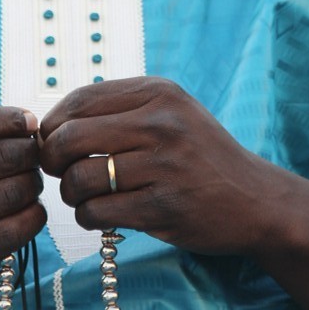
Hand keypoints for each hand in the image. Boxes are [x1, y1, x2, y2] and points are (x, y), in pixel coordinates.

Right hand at [0, 99, 45, 308]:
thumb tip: (11, 112)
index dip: (15, 118)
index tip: (29, 123)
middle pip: (4, 156)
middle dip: (29, 151)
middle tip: (30, 153)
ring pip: (13, 193)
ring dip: (32, 183)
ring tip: (27, 180)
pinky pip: (11, 233)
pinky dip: (32, 217)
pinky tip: (27, 209)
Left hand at [39, 76, 273, 254]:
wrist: (257, 199)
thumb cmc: (201, 155)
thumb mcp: (171, 113)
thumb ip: (119, 109)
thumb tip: (51, 124)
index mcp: (158, 93)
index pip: (79, 99)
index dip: (53, 124)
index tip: (52, 143)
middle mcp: (161, 123)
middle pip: (70, 137)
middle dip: (53, 160)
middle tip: (60, 173)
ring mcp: (164, 166)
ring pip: (79, 179)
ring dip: (71, 193)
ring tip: (84, 196)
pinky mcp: (163, 208)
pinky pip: (97, 212)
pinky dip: (88, 217)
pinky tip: (101, 214)